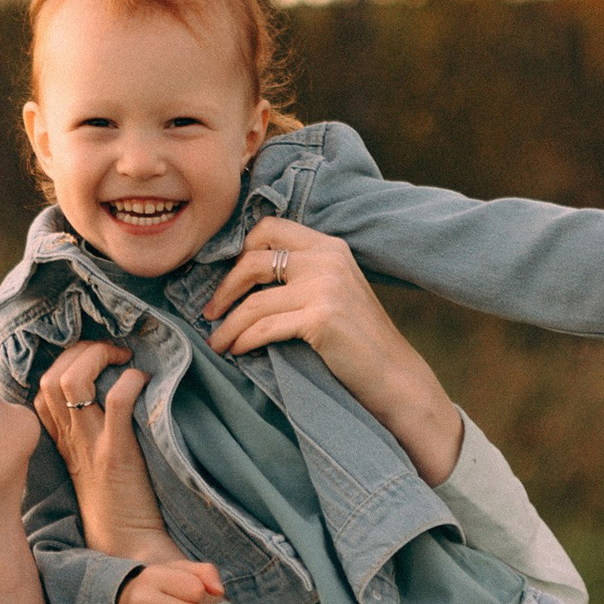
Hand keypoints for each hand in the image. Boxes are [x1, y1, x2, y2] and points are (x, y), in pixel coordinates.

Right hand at [35, 348, 172, 557]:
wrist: (128, 546)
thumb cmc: (119, 504)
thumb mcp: (93, 464)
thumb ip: (90, 433)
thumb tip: (113, 392)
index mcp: (63, 440)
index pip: (44, 387)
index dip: (68, 362)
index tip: (98, 360)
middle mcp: (71, 439)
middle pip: (53, 376)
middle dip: (83, 351)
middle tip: (115, 353)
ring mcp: (91, 445)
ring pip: (73, 381)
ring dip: (100, 357)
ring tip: (126, 359)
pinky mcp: (116, 454)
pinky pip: (118, 401)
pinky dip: (132, 381)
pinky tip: (146, 382)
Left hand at [205, 218, 463, 484]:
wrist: (393, 375)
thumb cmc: (357, 339)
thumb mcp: (334, 290)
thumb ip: (302, 273)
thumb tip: (242, 274)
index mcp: (328, 246)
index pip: (269, 228)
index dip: (239, 250)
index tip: (228, 279)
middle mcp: (326, 259)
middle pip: (253, 260)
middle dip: (224, 288)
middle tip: (210, 312)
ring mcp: (325, 287)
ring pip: (253, 301)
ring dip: (227, 324)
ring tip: (217, 342)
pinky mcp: (321, 318)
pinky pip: (263, 327)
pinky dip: (242, 339)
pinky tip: (236, 350)